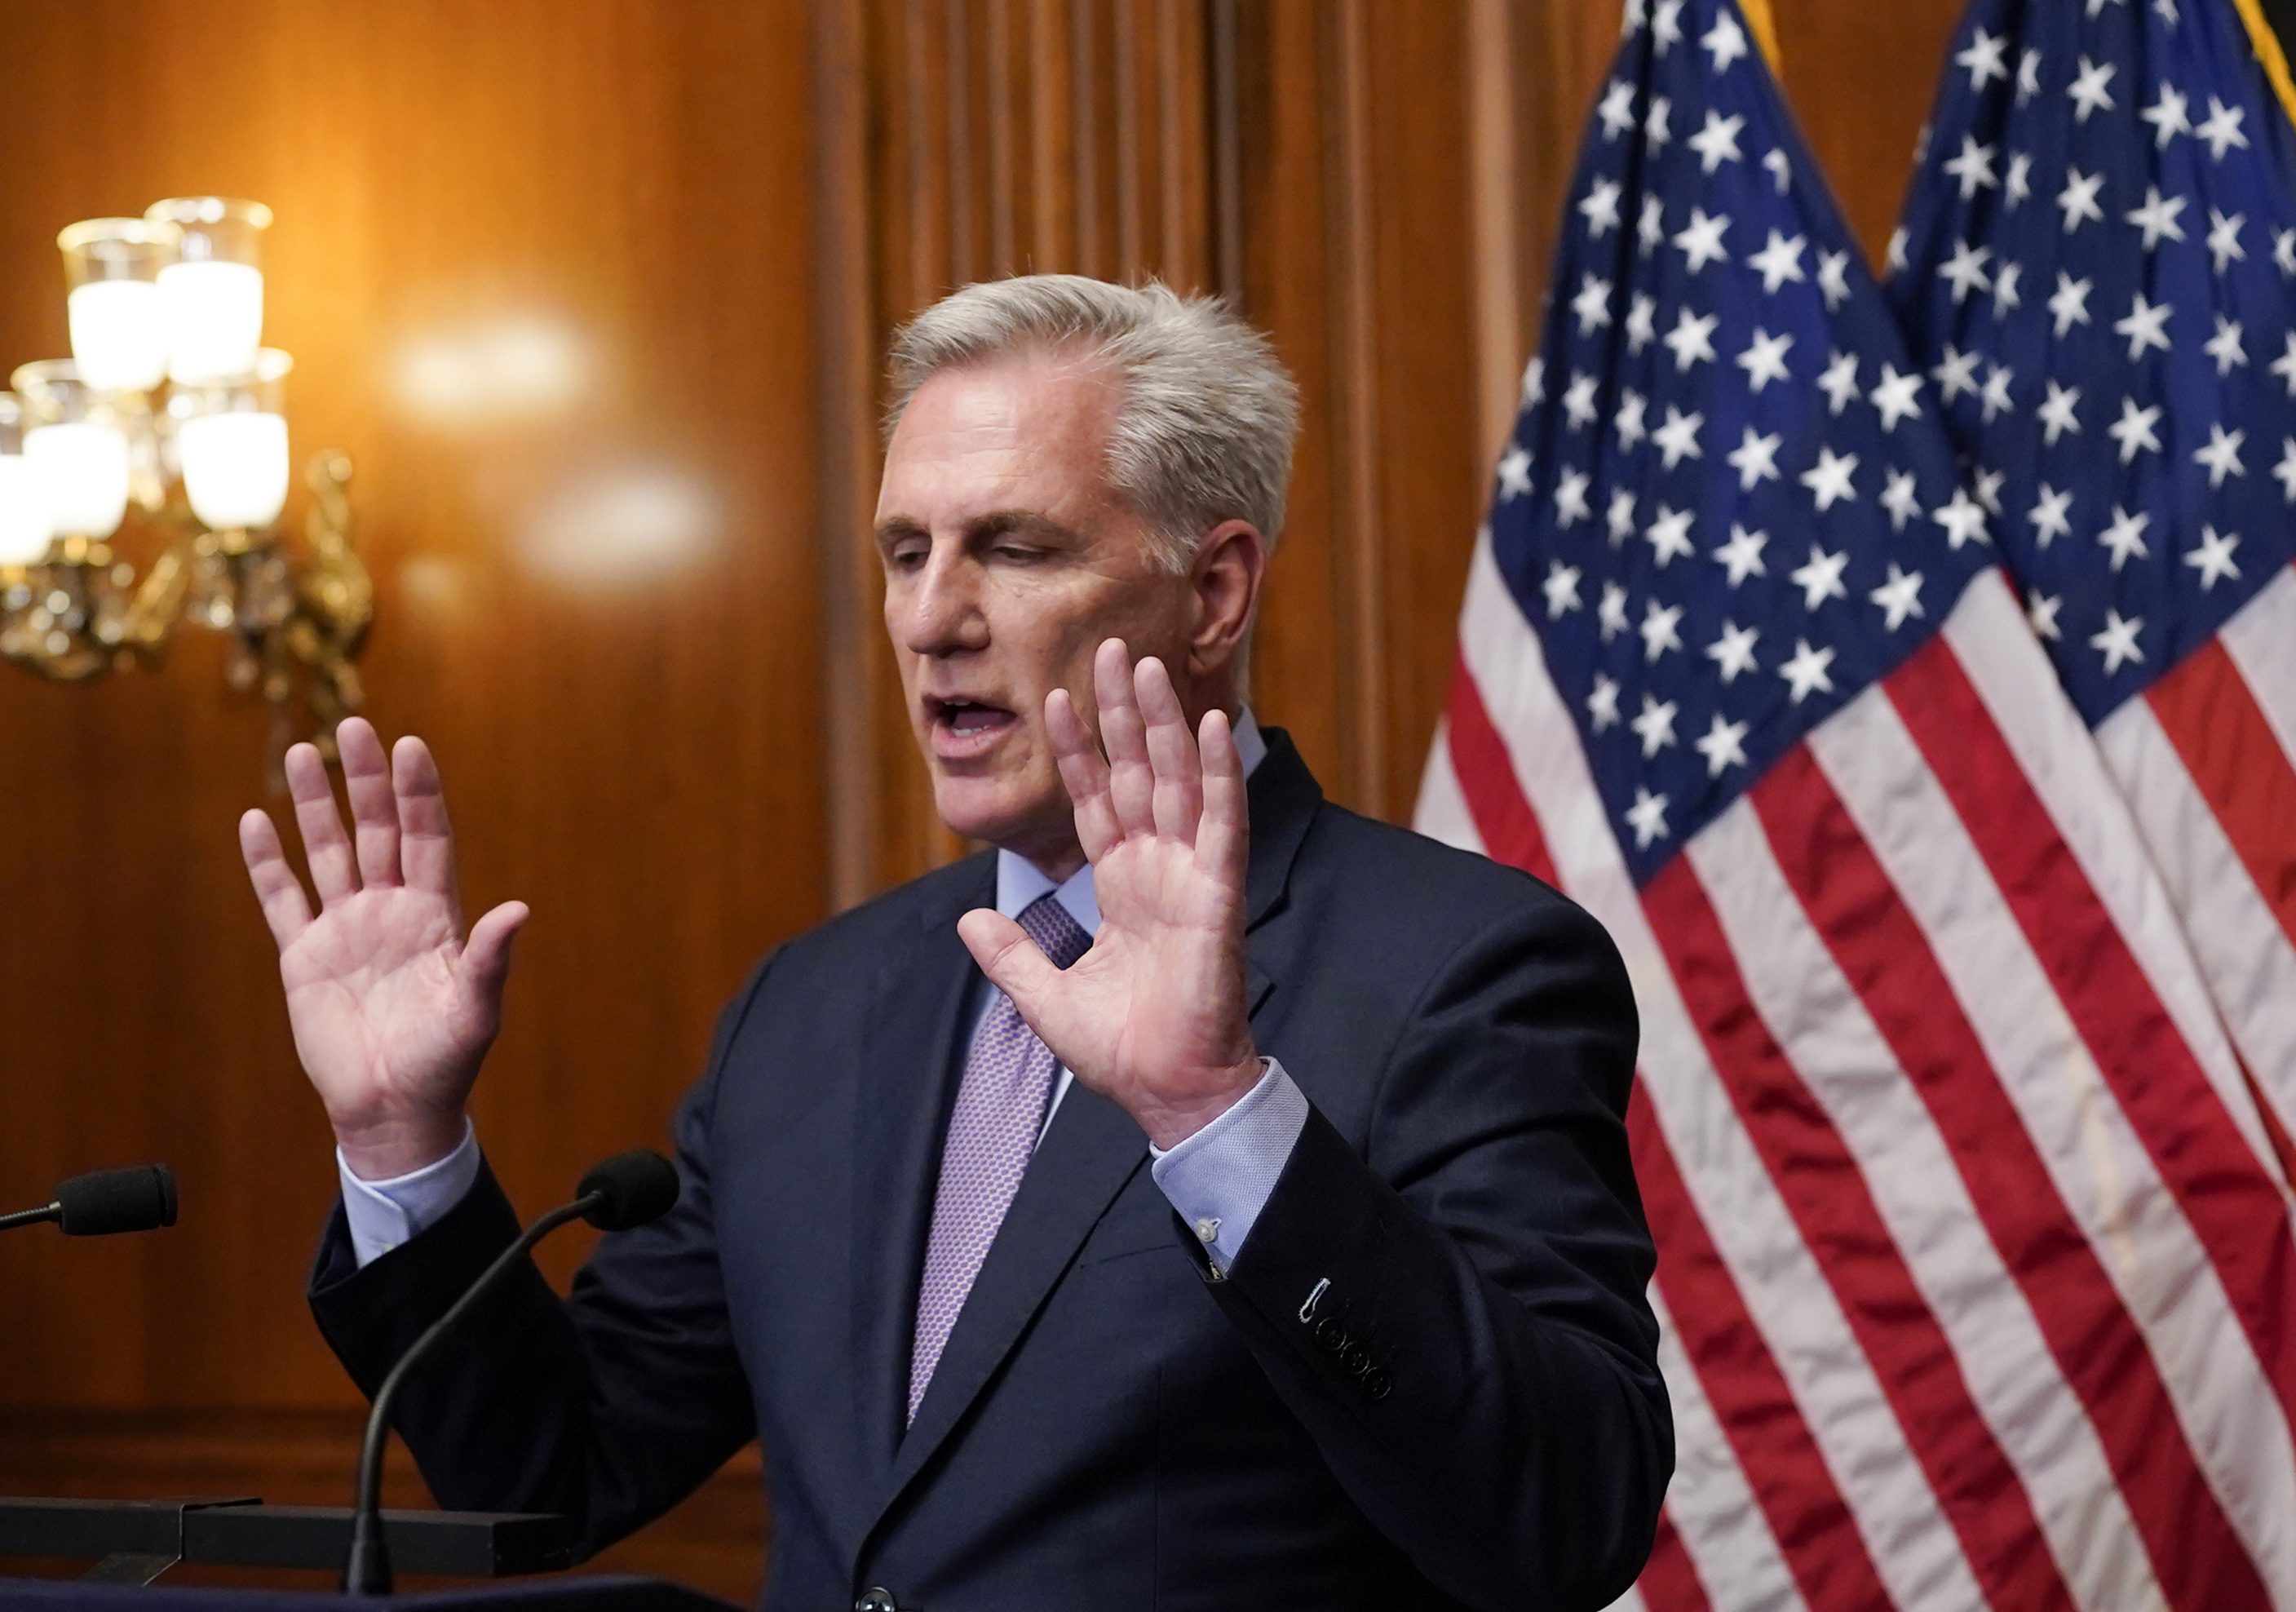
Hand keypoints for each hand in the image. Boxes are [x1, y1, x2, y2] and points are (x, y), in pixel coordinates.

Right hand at [239, 718, 528, 1178]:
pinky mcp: (305, 957)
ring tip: (298, 753)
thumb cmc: (445, 1060)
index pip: (426, 838)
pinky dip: (268, 863)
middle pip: (375, 831)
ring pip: (327, 853)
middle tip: (352, 726)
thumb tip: (520, 910)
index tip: (410, 747)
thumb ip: (490, 957)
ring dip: (313, 806)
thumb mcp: (476, 1009)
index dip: (418, 795)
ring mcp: (345, 929)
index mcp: (435, 915)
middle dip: (364, 781)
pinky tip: (256, 821)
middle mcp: (389, 910)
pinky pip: (283, 899)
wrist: (395, 1108)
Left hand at [957, 640, 1260, 1149]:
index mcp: (1120, 886)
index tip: (1054, 697)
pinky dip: (1217, 772)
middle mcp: (1156, 869)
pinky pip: (1220, 820)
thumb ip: (1010, 957)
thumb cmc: (1122, 1051)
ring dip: (1162, 722)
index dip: (1076, 751)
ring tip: (1143, 666)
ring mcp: (1189, 874)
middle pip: (1134, 772)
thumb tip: (966, 924)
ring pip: (1174, 780)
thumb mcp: (1044, 999)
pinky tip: (1212, 725)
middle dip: (1119, 712)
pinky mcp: (1217, 893)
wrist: (1168, 1093)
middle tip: (1108, 647)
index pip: (1093, 800)